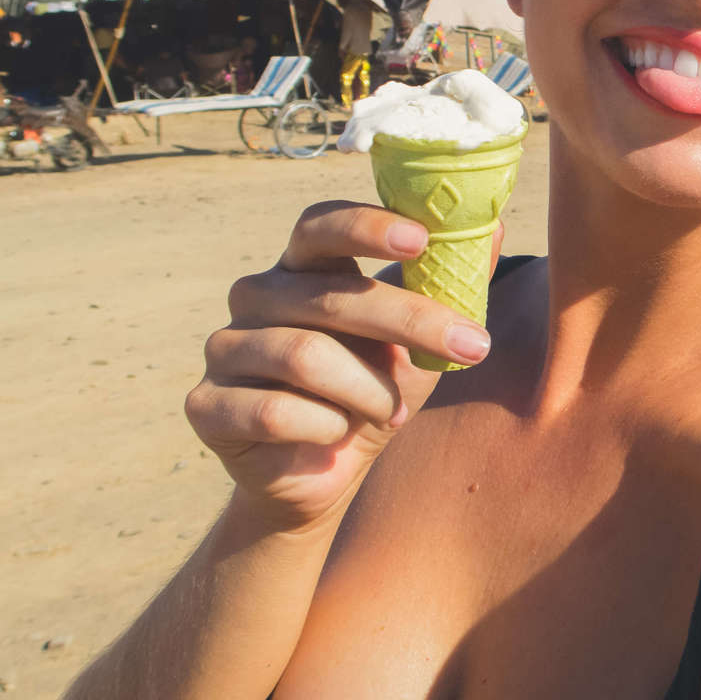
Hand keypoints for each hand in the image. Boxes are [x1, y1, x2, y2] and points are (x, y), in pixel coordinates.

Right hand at [185, 201, 499, 533]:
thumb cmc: (373, 390)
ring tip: (392, 412)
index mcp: (302, 268)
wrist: (322, 474)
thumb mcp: (419, 341)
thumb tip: (495, 225)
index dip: (367, 225)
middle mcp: (255, 296)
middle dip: (409, 320)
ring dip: (368, 390)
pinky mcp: (205, 404)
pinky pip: (274, 411)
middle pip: (328, 295)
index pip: (320, 224)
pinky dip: (323, 428)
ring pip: (304, 356)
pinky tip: (336, 436)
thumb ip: (448, 285)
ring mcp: (224, 348)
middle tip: (471, 346)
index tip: (422, 238)